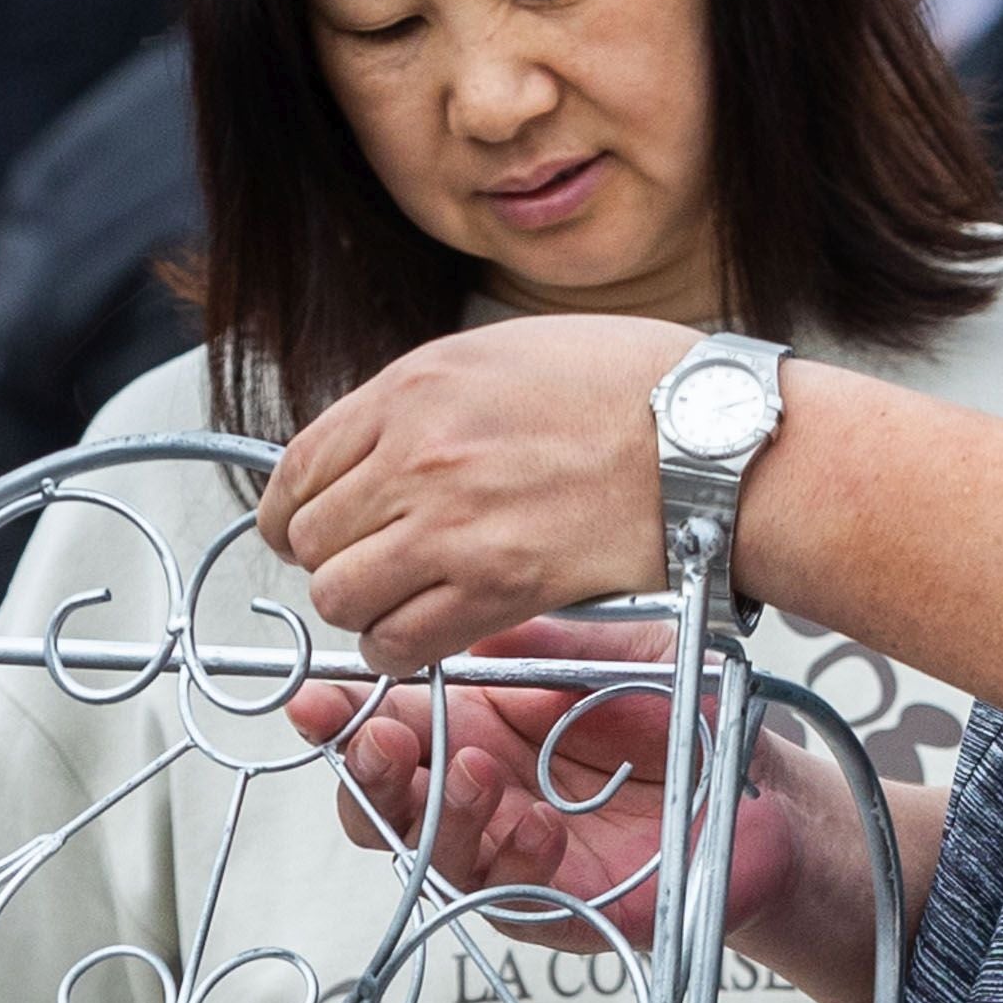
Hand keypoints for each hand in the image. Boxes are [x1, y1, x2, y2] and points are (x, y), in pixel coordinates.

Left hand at [263, 318, 695, 668]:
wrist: (709, 439)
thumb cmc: (635, 388)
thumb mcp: (507, 352)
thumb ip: (430, 398)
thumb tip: (379, 442)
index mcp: (414, 388)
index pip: (298, 465)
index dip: (293, 511)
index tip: (306, 530)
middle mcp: (418, 454)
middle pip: (313, 537)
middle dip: (329, 560)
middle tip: (364, 569)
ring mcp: (452, 523)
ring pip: (342, 596)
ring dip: (361, 609)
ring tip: (396, 604)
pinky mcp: (496, 586)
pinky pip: (400, 642)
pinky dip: (398, 650)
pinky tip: (424, 636)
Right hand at [290, 625, 856, 966]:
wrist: (771, 797)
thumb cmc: (690, 720)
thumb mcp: (622, 654)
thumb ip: (548, 639)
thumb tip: (468, 619)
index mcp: (477, 720)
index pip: (388, 718)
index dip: (343, 713)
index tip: (315, 697)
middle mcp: (480, 786)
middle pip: (385, 794)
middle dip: (365, 769)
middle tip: (378, 738)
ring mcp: (508, 849)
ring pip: (430, 849)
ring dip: (436, 811)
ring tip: (473, 770)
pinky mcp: (552, 904)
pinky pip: (506, 892)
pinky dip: (511, 857)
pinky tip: (536, 823)